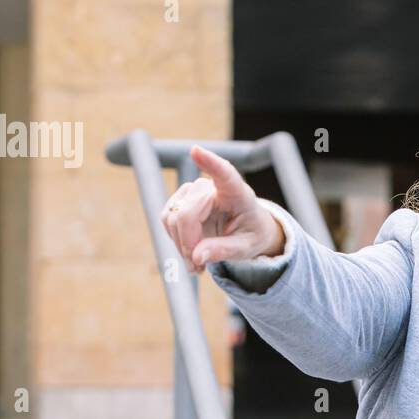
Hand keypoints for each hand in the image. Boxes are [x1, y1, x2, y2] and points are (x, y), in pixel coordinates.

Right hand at [160, 145, 284, 272]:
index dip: (210, 163)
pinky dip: (176, 241)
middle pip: (186, 214)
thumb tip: (196, 257)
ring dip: (181, 246)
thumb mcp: (246, 247)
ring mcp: (192, 191)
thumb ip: (224, 250)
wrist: (247, 230)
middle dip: (188, 245)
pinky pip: (167, 221)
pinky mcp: (180, 200)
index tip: (196, 151)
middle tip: (198, 267)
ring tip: (198, 264)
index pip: (224, 174)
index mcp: (237, 192)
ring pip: (172, 219)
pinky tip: (191, 253)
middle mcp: (211, 186)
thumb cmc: (251, 234)